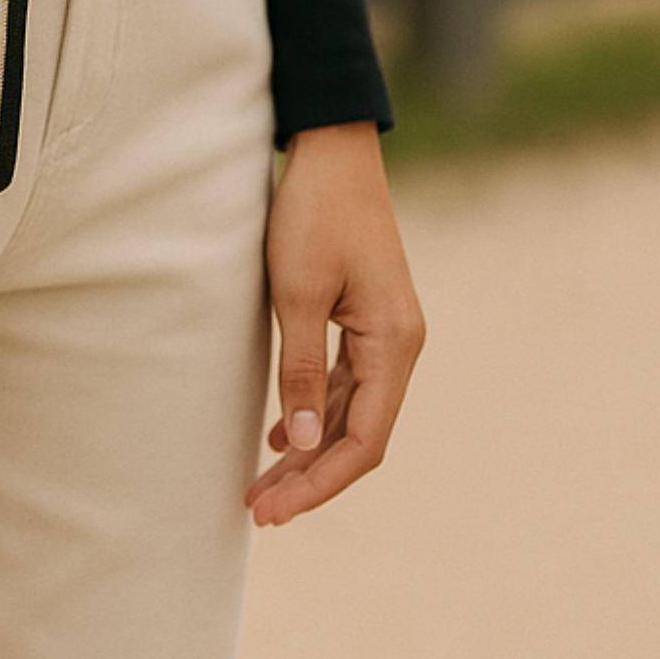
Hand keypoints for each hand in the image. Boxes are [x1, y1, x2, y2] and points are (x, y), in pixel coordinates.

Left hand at [246, 119, 424, 526]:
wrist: (331, 147)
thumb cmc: (313, 212)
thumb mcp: (298, 292)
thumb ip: (303, 369)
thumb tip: (304, 445)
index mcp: (394, 344)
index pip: (363, 442)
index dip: (319, 484)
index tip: (272, 511)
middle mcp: (400, 345)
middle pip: (359, 434)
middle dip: (311, 478)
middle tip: (259, 510)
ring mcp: (386, 331)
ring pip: (351, 411)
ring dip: (310, 449)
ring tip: (263, 483)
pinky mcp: (367, 316)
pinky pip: (347, 382)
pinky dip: (316, 411)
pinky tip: (284, 434)